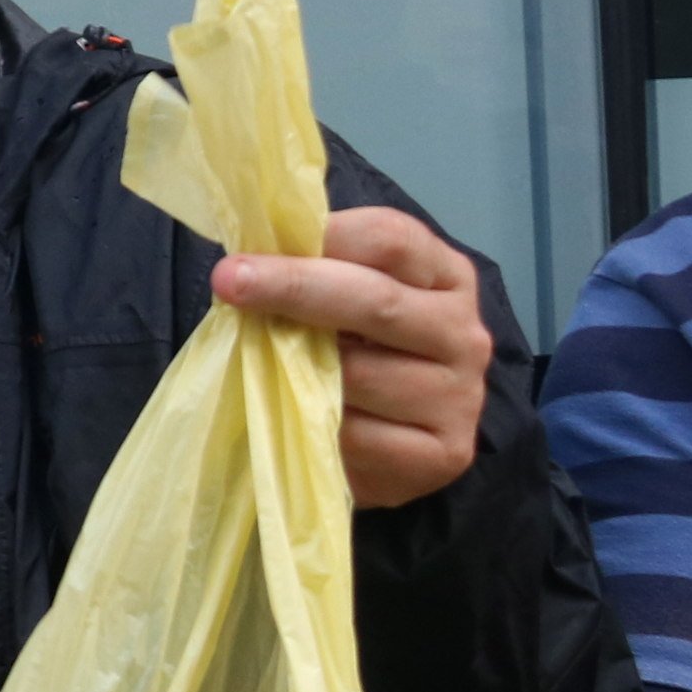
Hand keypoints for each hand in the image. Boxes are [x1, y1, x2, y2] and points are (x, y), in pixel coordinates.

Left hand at [211, 206, 490, 509]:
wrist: (387, 446)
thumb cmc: (350, 354)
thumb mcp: (341, 301)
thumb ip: (313, 273)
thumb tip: (248, 260)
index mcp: (445, 275)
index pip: (390, 239)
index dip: (322, 237)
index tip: (252, 247)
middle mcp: (463, 331)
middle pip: (378, 300)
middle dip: (294, 287)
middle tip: (228, 281)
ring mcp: (460, 395)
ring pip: (359, 374)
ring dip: (296, 369)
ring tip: (260, 367)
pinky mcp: (444, 454)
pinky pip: (357, 436)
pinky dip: (312, 424)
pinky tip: (293, 419)